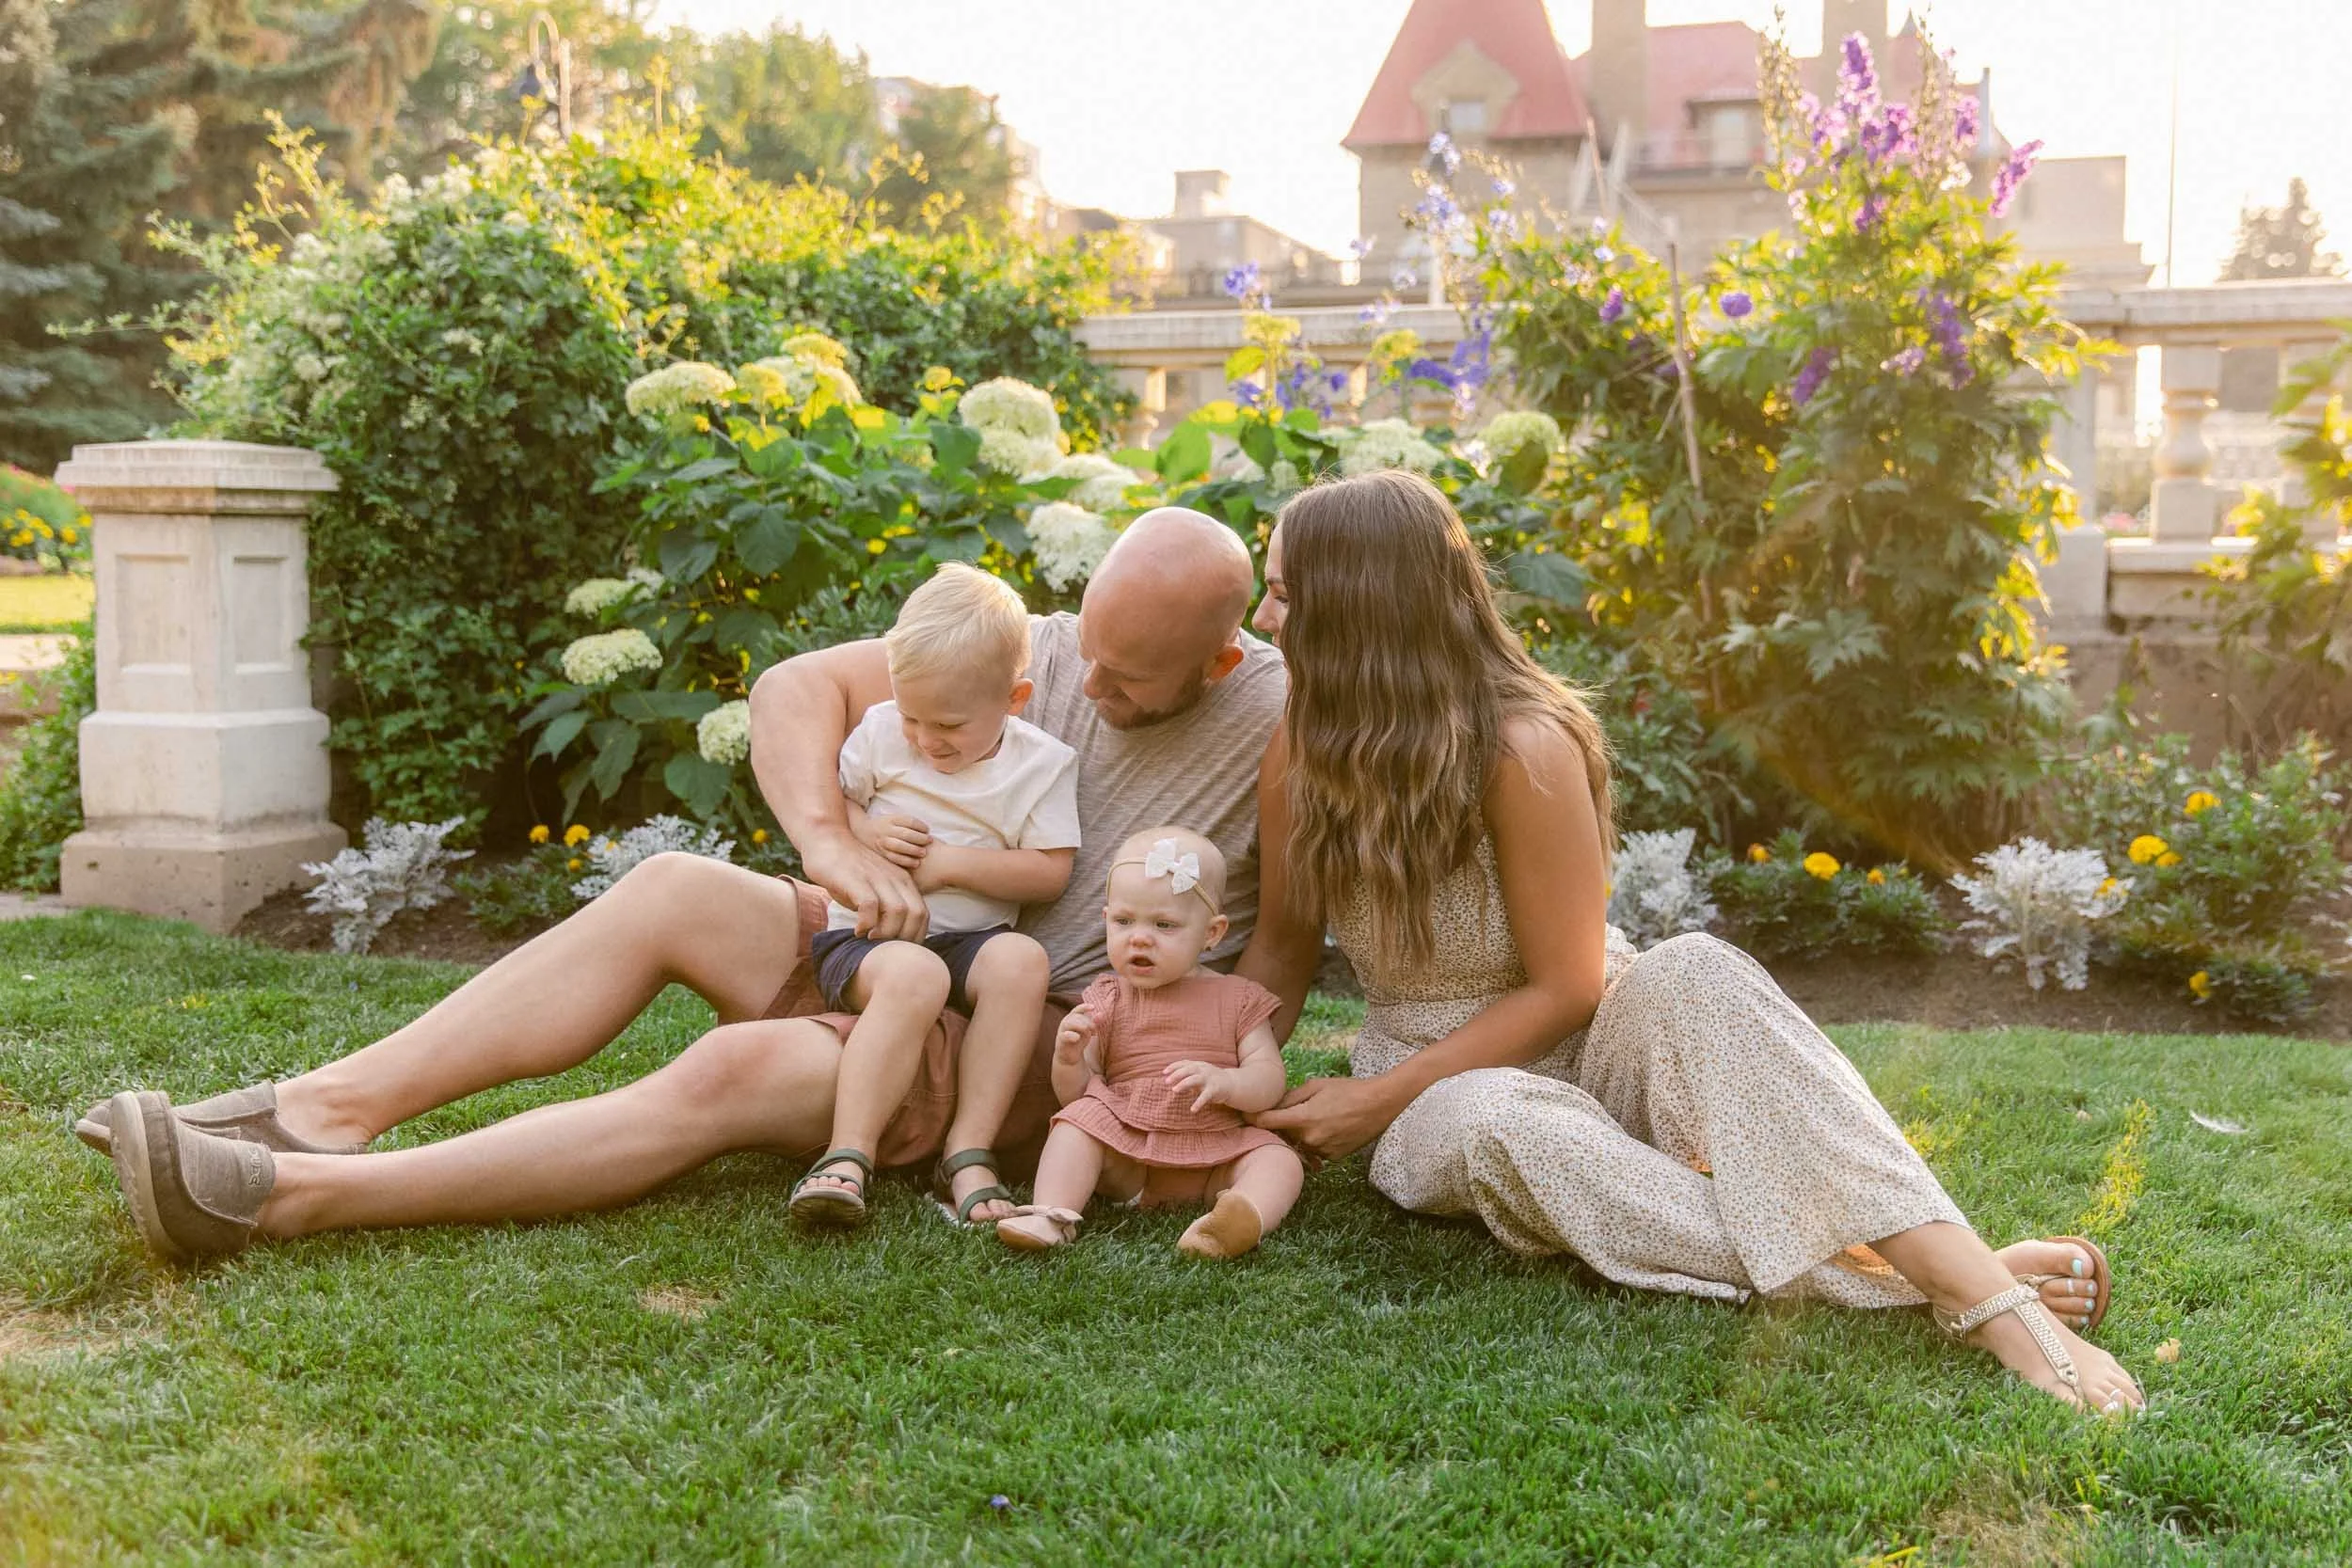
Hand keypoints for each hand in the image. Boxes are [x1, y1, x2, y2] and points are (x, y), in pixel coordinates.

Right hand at [801, 829, 928, 940]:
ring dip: (887, 933)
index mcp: (903, 882)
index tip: (899, 948)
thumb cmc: (850, 870)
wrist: (827, 840)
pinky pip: (870, 906)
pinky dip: (866, 923)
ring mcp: (876, 878)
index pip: (923, 914)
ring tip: (871, 940)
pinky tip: (857, 930)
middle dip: (904, 938)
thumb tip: (888, 937)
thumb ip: (885, 906)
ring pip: (898, 911)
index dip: (915, 936)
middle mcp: (894, 879)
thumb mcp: (875, 887)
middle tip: (885, 948)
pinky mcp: (856, 880)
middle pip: (916, 914)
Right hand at [857, 812, 932, 870]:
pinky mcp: (881, 853)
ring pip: (900, 846)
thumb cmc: (885, 826)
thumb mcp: (893, 819)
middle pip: (906, 834)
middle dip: (920, 838)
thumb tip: (926, 831)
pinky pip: (894, 858)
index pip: (909, 821)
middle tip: (929, 841)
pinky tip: (916, 863)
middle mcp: (886, 830)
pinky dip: (906, 861)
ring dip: (914, 850)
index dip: (920, 826)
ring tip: (924, 853)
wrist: (862, 832)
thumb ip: (907, 823)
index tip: (927, 830)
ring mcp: (882, 842)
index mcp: (891, 819)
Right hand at [1055, 1007, 1100, 1074]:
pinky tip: (1077, 1038)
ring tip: (1088, 1033)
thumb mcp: (1089, 1031)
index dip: (1084, 1007)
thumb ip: (1095, 1022)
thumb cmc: (1079, 1040)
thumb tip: (1101, 1014)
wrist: (1070, 1057)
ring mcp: (1062, 1031)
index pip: (1077, 1010)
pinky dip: (1070, 1035)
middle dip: (1088, 1022)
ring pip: (1068, 1023)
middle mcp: (1065, 1023)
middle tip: (1094, 1030)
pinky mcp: (1061, 1041)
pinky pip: (1064, 1035)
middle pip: (1076, 1017)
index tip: (1093, 1007)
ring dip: (1081, 1026)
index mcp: (1072, 1018)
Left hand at [1162, 1059, 1236, 1112]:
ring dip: (1183, 1084)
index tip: (1164, 1072)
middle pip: (1188, 1070)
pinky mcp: (1215, 1089)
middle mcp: (1203, 1070)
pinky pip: (1205, 1096)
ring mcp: (1209, 1079)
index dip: (1173, 1067)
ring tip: (1174, 1090)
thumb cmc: (1211, 1079)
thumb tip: (1170, 1080)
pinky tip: (1192, 1110)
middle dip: (1176, 1075)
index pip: (1184, 1063)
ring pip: (1194, 1079)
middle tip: (1166, 1082)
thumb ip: (1187, 1075)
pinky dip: (1198, 1103)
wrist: (1232, 1083)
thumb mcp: (1199, 1073)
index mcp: (1198, 1065)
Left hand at [1249, 1076, 1401, 1162]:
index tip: (1244, 1115)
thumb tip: (1270, 1104)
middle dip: (1278, 1126)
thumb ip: (1290, 1097)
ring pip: (1298, 1144)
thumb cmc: (1348, 1090)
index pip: (1267, 1122)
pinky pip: (1314, 1151)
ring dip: (1297, 1135)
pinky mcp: (1333, 1158)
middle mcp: (1310, 1139)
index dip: (1253, 1118)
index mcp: (1303, 1118)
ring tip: (1312, 1118)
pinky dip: (1314, 1142)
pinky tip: (1326, 1128)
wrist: (1380, 1105)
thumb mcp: (1316, 1086)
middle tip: (1278, 1114)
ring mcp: (1322, 1151)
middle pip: (1282, 1135)